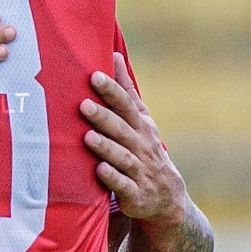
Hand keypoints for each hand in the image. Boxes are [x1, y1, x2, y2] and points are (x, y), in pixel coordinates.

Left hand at [81, 52, 186, 226]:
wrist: (167, 197)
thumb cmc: (144, 149)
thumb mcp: (140, 119)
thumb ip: (125, 90)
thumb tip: (114, 54)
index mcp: (140, 126)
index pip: (126, 105)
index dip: (111, 90)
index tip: (95, 75)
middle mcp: (141, 146)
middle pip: (122, 129)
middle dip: (103, 116)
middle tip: (83, 104)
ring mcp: (139, 170)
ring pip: (122, 157)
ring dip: (106, 147)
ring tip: (88, 137)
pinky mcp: (134, 194)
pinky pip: (123, 186)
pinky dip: (113, 178)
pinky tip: (100, 169)